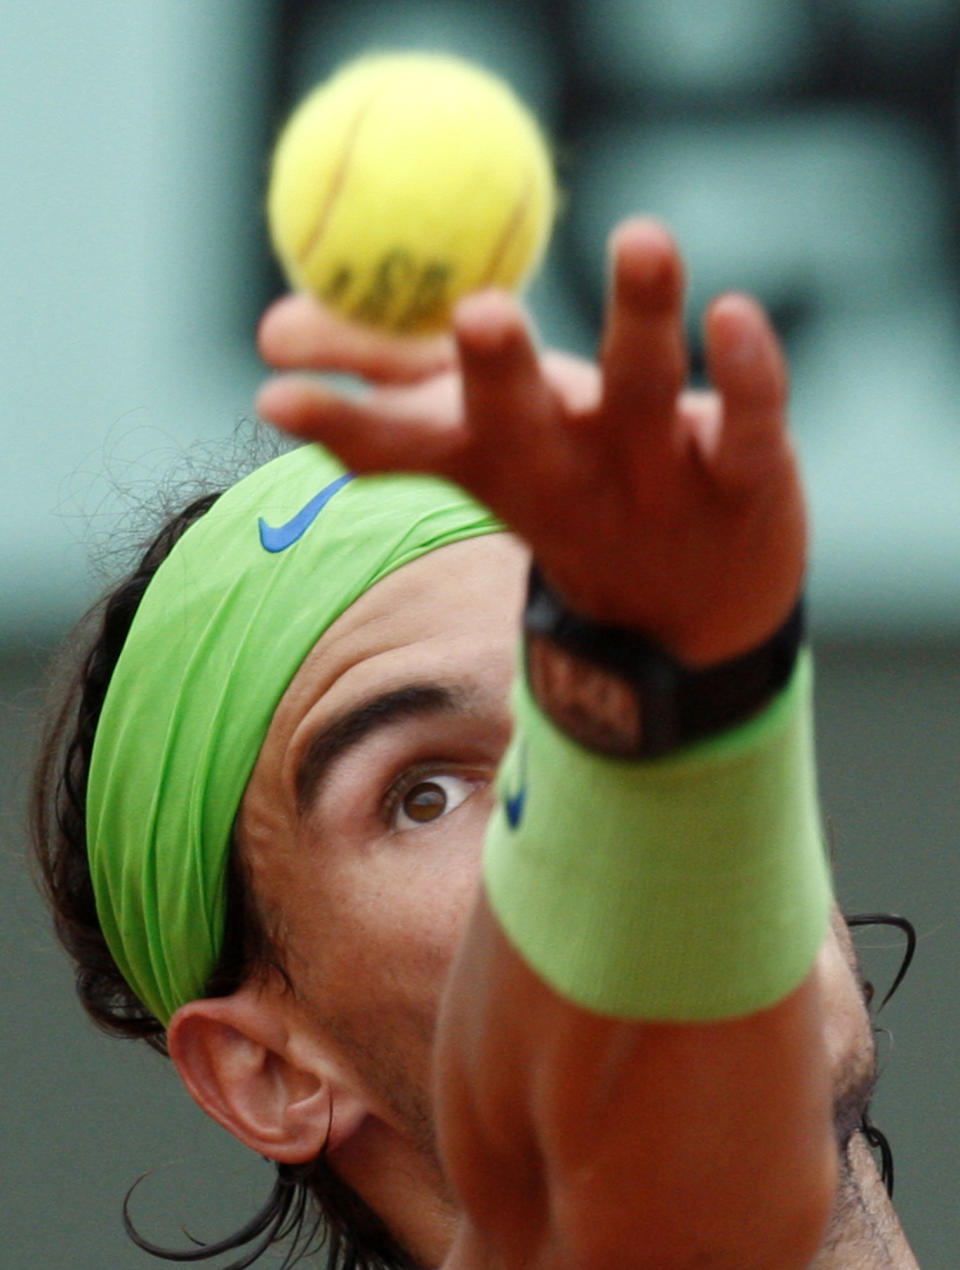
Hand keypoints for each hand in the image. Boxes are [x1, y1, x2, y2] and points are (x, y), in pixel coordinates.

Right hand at [256, 218, 805, 666]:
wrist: (694, 611)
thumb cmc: (569, 489)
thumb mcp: (476, 445)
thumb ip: (388, 382)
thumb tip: (272, 331)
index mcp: (494, 466)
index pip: (406, 449)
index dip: (345, 423)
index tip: (276, 392)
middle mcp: (567, 474)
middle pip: (524, 424)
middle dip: (496, 374)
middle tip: (475, 315)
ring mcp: (657, 479)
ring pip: (646, 393)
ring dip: (643, 314)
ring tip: (641, 238)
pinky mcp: (746, 478)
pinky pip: (752, 419)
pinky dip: (750, 369)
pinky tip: (734, 310)